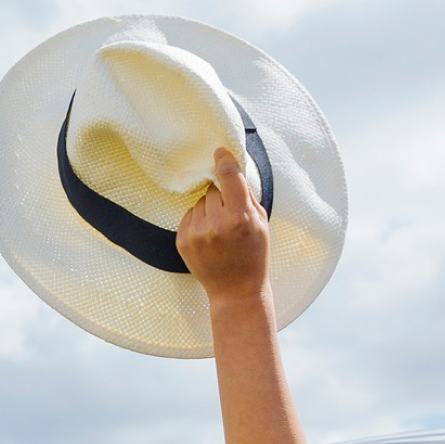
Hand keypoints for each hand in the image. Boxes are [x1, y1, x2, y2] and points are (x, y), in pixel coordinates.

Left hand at [176, 147, 270, 307]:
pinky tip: (209, 237)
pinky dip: (198, 221)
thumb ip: (247, 196)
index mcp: (239, 218)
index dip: (224, 160)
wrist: (236, 292)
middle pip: (213, 190)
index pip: (228, 177)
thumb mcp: (261, 224)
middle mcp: (216, 224)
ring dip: (209, 209)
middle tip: (230, 216)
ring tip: (220, 230)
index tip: (219, 152)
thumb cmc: (253, 256)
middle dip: (221, 197)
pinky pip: (189, 215)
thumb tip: (232, 170)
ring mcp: (196, 234)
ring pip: (200, 202)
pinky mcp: (182, 241)